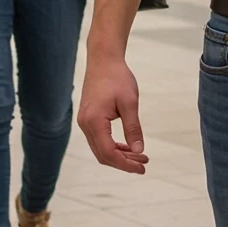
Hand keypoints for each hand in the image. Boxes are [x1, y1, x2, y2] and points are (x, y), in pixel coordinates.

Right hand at [77, 52, 149, 173]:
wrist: (103, 59)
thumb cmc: (117, 77)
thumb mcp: (130, 103)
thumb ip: (133, 128)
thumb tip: (139, 151)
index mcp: (94, 121)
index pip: (109, 153)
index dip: (126, 164)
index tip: (142, 167)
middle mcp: (85, 124)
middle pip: (103, 154)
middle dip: (124, 162)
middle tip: (144, 163)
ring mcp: (84, 121)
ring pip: (100, 148)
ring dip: (119, 155)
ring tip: (139, 156)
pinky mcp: (87, 117)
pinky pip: (99, 139)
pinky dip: (112, 146)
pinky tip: (127, 146)